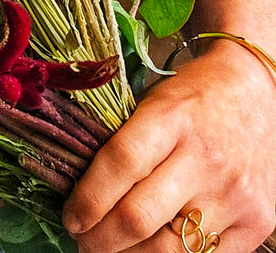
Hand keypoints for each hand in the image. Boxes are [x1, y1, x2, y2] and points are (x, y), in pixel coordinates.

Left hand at [63, 39, 275, 251]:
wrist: (254, 92)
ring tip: (111, 249)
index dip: (88, 198)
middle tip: (83, 239)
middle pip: (140, 216)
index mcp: (171, 118)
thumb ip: (123, 143)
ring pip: (171, 249)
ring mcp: (235, 194)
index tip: (71, 217)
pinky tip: (149, 251)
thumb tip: (81, 190)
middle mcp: (206, 158)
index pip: (121, 164)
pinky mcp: (258, 222)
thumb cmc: (191, 95)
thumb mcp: (150, 102)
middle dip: (101, 238)